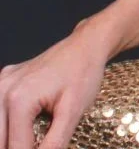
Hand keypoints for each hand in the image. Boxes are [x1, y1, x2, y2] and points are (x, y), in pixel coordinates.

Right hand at [0, 23, 108, 148]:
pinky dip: (8, 127)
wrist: (86, 44)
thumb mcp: (73, 112)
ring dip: (11, 139)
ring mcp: (0, 84)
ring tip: (33, 137)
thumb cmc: (84, 73)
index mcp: (18, 100)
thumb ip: (54, 143)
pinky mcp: (3, 82)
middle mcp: (2, 91)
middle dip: (19, 147)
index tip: (50, 147)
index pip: (15, 148)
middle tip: (42, 143)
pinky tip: (27, 125)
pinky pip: (0, 114)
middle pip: (0, 142)